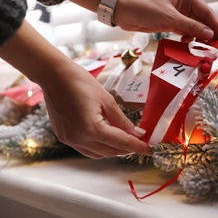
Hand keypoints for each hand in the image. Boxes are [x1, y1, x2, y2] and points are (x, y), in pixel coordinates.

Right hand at [0, 21, 151, 158]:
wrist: (54, 76)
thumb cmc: (82, 83)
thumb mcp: (107, 101)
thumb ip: (122, 121)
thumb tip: (137, 134)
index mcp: (92, 129)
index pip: (121, 143)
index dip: (138, 147)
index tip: (150, 150)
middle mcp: (79, 139)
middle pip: (110, 151)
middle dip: (127, 149)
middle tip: (140, 142)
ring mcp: (69, 140)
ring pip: (98, 154)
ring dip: (113, 150)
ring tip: (126, 141)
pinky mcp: (64, 137)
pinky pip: (86, 149)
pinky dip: (99, 148)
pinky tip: (108, 139)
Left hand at [114, 0, 217, 40]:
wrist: (124, 11)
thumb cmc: (145, 8)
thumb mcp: (170, 18)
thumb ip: (190, 26)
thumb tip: (209, 34)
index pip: (207, 13)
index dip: (216, 26)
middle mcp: (185, 5)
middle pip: (203, 21)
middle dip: (209, 35)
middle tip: (216, 49)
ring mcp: (178, 15)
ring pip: (195, 28)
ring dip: (199, 39)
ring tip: (203, 50)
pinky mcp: (172, 23)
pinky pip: (185, 33)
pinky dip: (189, 40)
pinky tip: (188, 46)